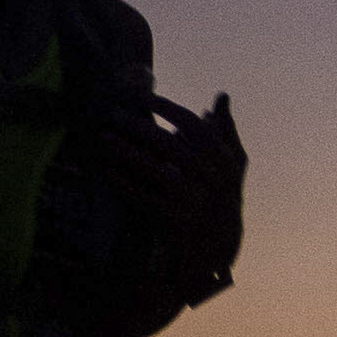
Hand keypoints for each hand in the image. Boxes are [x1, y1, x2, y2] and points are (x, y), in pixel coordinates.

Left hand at [123, 90, 244, 285]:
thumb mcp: (232, 163)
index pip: (191, 123)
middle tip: (113, 112)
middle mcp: (208, 177)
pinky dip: (123, 182)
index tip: (140, 94)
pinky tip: (107, 168)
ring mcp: (189, 198)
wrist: (217, 242)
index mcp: (222, 158)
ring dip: (125, 151)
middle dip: (138, 125)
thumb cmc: (223, 194)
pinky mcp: (171, 219)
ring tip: (104, 137)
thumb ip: (226, 129)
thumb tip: (222, 95)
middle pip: (167, 143)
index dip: (165, 106)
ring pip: (152, 168)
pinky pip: (142, 196)